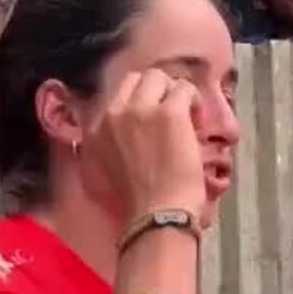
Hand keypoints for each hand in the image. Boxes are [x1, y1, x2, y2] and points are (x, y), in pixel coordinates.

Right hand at [82, 69, 206, 221]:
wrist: (156, 215)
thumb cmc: (136, 205)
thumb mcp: (102, 175)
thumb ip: (104, 149)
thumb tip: (121, 137)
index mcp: (95, 130)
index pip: (115, 96)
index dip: (140, 103)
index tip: (153, 119)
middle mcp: (113, 113)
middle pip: (136, 79)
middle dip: (156, 91)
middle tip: (172, 114)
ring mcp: (140, 110)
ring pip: (159, 78)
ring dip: (175, 93)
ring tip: (187, 117)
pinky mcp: (169, 112)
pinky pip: (184, 89)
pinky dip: (194, 101)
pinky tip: (198, 121)